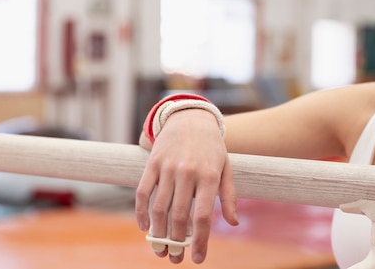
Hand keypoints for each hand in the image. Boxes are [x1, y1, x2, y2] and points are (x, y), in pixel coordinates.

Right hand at [135, 109, 238, 262]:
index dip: (201, 241)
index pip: (204, 216)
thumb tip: (233, 223)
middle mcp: (188, 172)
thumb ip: (229, 196)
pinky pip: (143, 193)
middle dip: (177, 243)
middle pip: (179, 216)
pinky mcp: (152, 164)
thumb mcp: (226, 168)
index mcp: (209, 176)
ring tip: (161, 250)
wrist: (190, 119)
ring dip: (158, 234)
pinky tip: (145, 228)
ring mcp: (168, 168)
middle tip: (176, 259)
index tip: (198, 259)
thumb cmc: (212, 148)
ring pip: (159, 208)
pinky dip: (141, 214)